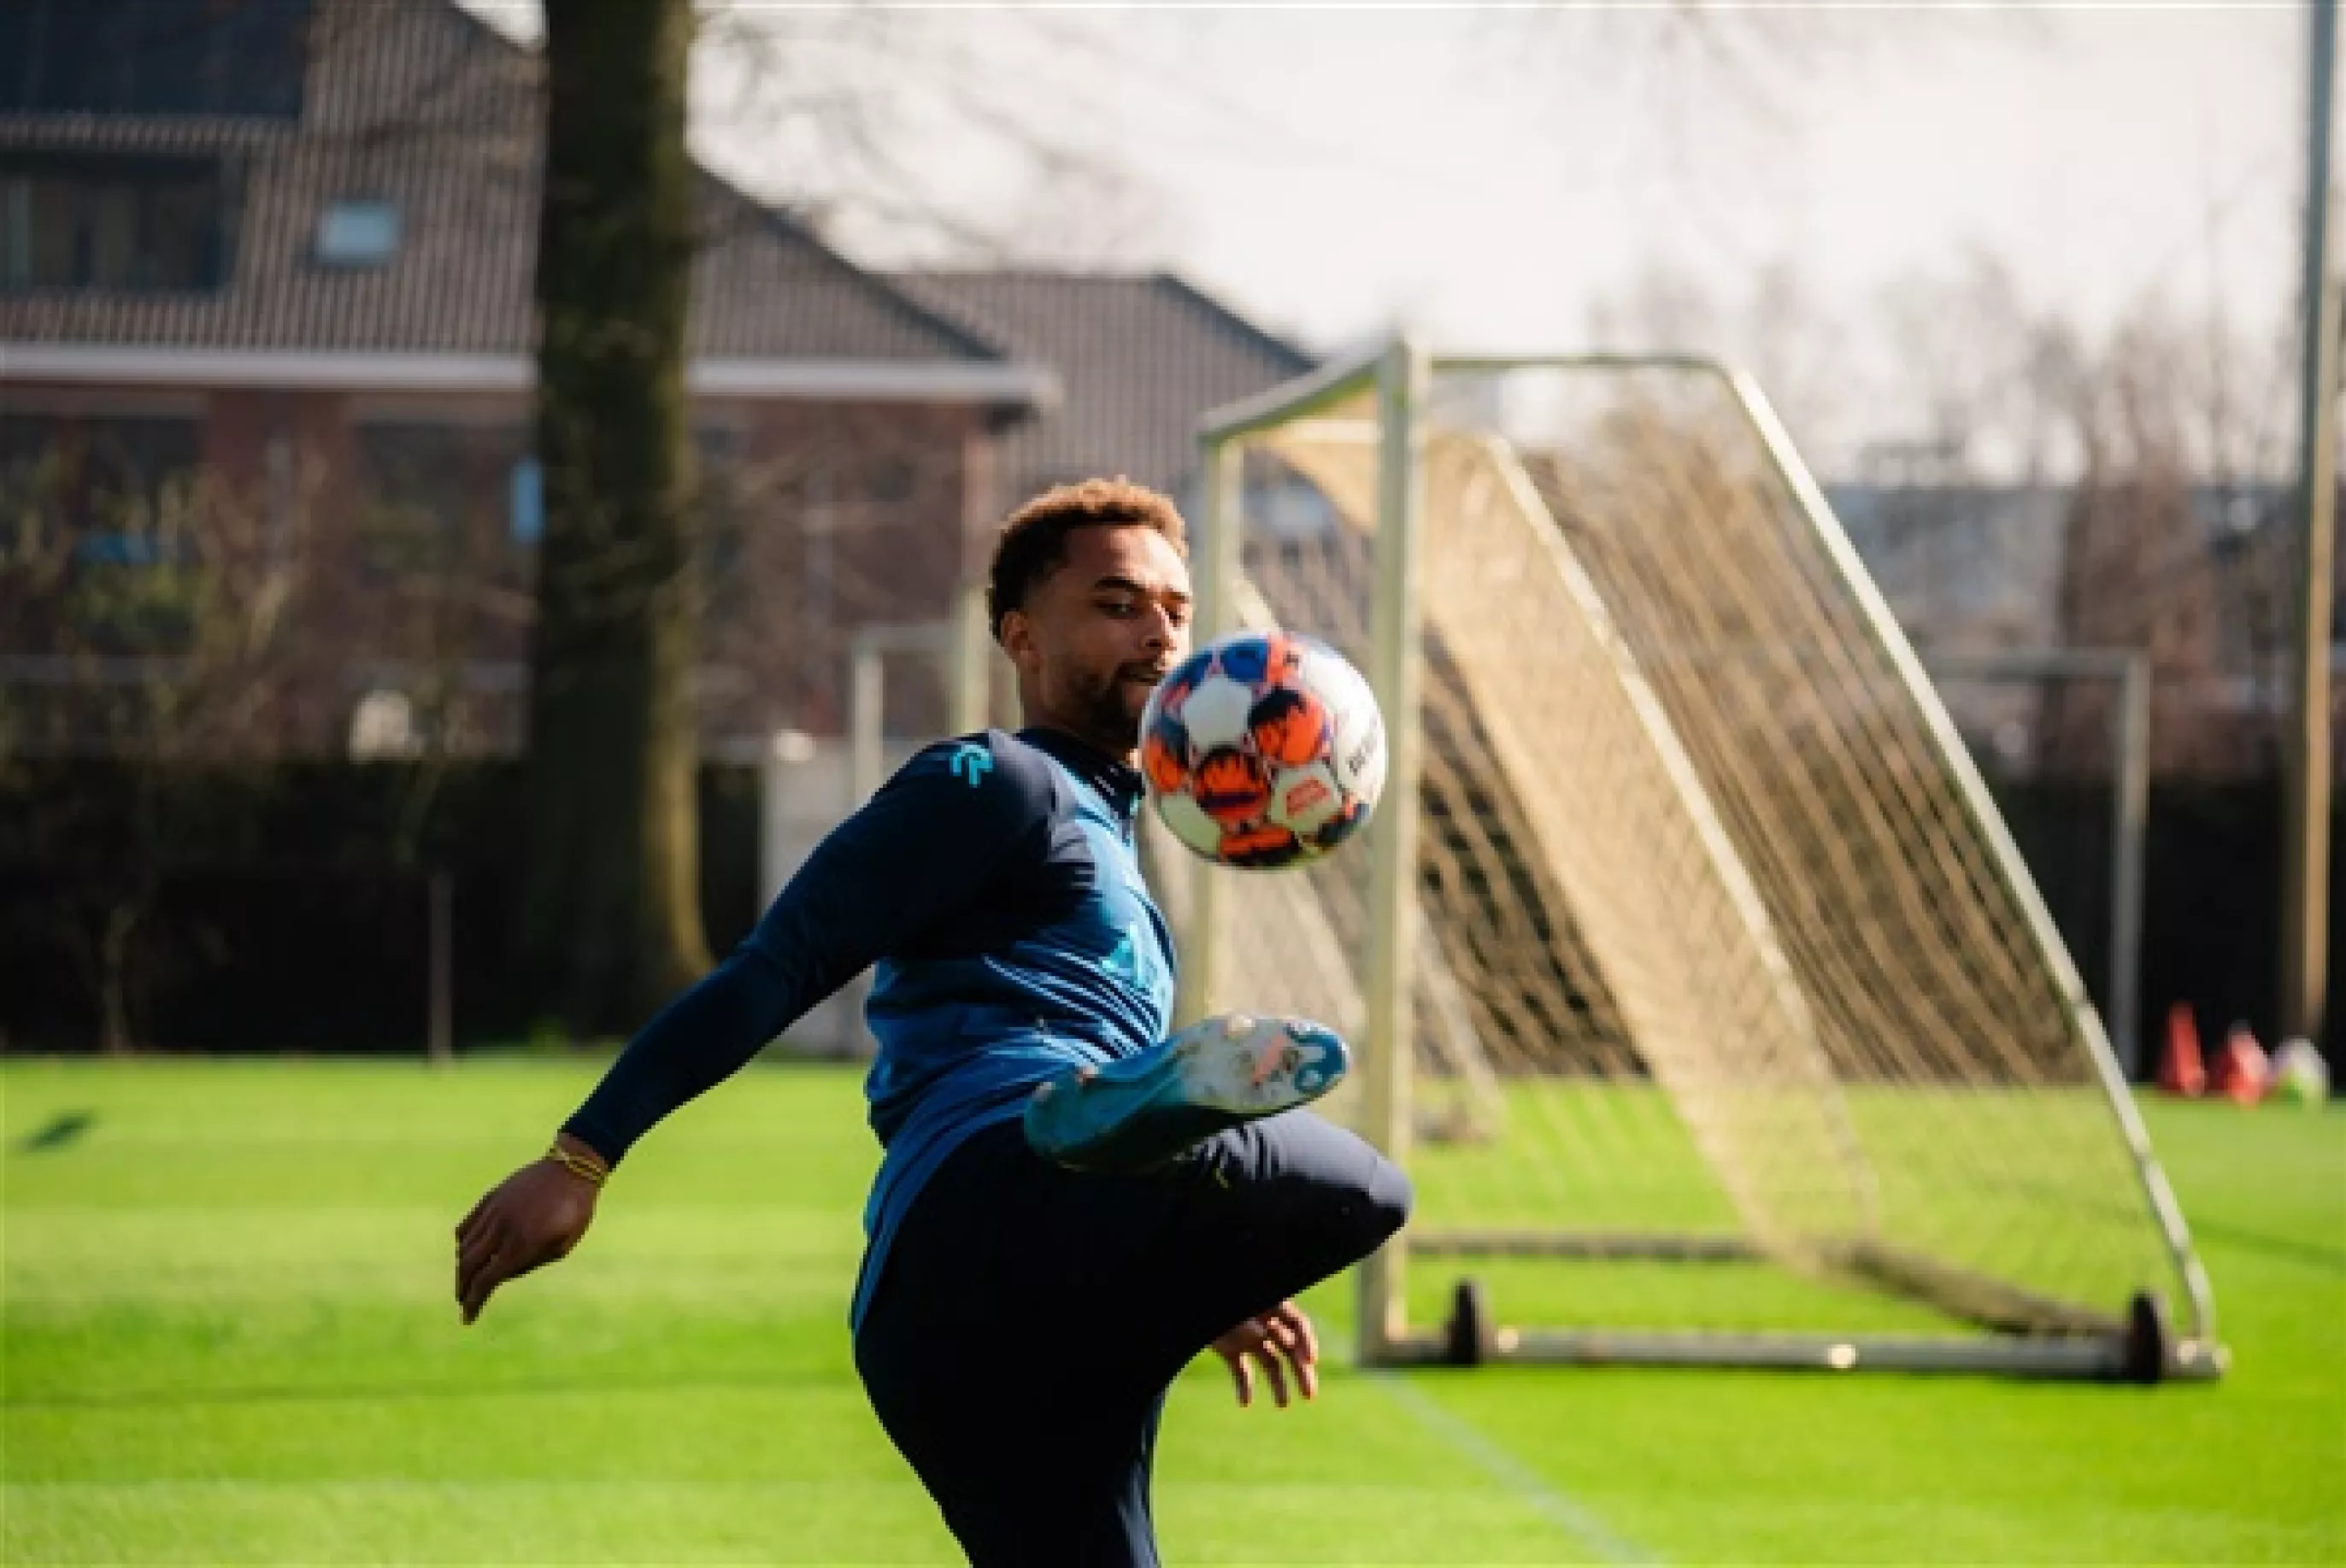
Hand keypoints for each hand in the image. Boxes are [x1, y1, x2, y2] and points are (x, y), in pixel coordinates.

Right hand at [453, 1139, 601, 1324]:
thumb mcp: (562, 1246)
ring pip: (464, 1247)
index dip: (473, 1303)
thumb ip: (530, 1264)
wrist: (572, 1168)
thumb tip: (501, 1275)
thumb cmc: (574, 1211)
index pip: (486, 1281)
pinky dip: (462, 1243)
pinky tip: (466, 1252)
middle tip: (464, 1302)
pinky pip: (466, 1225)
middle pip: (468, 1266)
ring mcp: (493, 1211)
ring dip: (461, 1269)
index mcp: (523, 1244)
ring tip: (466, 1281)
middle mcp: (502, 1228)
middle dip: (462, 1289)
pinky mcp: (490, 1198)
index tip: (467, 1319)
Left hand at [1210, 1299, 1319, 1408]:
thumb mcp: (1235, 1313)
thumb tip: (1261, 1333)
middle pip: (1289, 1348)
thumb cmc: (1216, 1301)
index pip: (1297, 1324)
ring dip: (1278, 1384)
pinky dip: (1244, 1386)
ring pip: (1270, 1362)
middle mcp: (1263, 1323)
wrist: (1186, 1300)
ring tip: (1283, 1405)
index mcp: (1270, 1306)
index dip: (1306, 1342)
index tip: (1310, 1362)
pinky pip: (1241, 1370)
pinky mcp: (1229, 1349)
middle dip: (1300, 1371)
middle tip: (1309, 1395)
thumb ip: (1247, 1322)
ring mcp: (1246, 1337)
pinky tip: (1244, 1403)